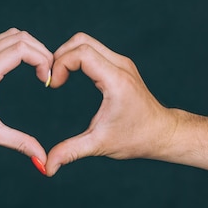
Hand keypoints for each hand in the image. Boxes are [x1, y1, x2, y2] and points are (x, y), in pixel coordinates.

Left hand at [0, 28, 52, 159]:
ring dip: (31, 47)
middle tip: (48, 74)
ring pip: (12, 35)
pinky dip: (19, 47)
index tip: (46, 80)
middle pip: (21, 37)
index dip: (42, 60)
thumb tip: (42, 159)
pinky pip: (2, 40)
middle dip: (41, 52)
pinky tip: (24, 66)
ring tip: (39, 69)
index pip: (21, 49)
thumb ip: (19, 143)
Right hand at [45, 33, 178, 175]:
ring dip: (68, 55)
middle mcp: (120, 66)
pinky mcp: (120, 65)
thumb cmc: (136, 139)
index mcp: (116, 80)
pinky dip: (77, 57)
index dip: (60, 64)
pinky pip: (93, 50)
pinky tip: (70, 76)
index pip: (82, 53)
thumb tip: (46, 166)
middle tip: (51, 79)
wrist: (162, 133)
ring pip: (87, 42)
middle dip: (60, 55)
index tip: (53, 85)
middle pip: (81, 41)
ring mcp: (121, 63)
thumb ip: (70, 152)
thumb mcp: (99, 145)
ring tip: (58, 78)